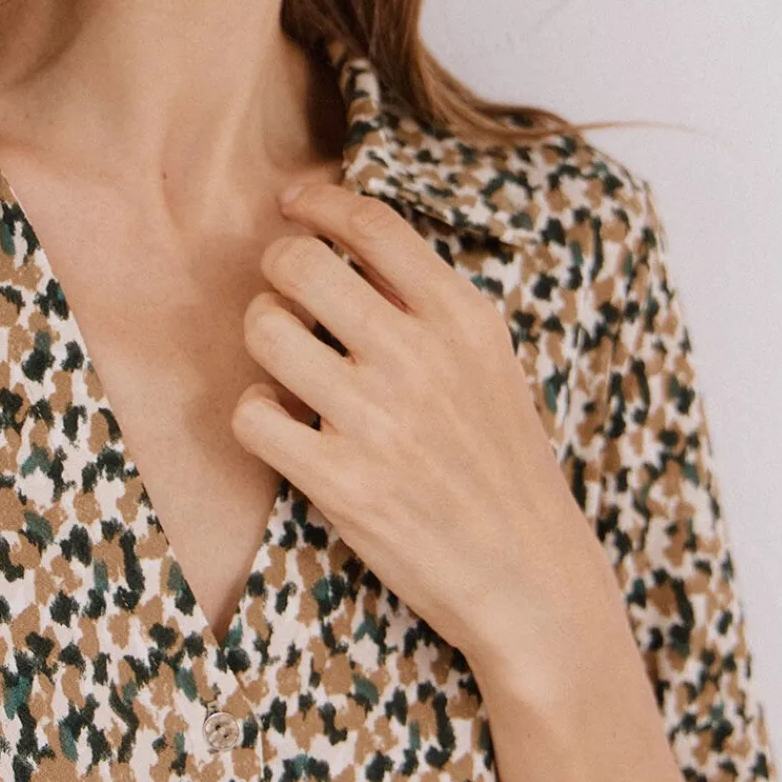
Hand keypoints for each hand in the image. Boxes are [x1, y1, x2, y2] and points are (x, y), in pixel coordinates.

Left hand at [231, 181, 606, 673]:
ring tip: (285, 364)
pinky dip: (256, 413)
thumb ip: (426, 299)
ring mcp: (375, 420)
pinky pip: (250, 412)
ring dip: (262, 338)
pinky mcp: (339, 482)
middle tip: (285, 295)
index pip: (370, 221)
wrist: (531, 578)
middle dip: (276, 269)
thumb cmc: (500, 462)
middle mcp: (417, 357)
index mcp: (461, 318)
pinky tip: (284, 424)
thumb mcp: (488, 361)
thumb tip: (349, 233)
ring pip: (264, 329)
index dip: (316, 202)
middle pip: (298, 262)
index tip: (293, 206)